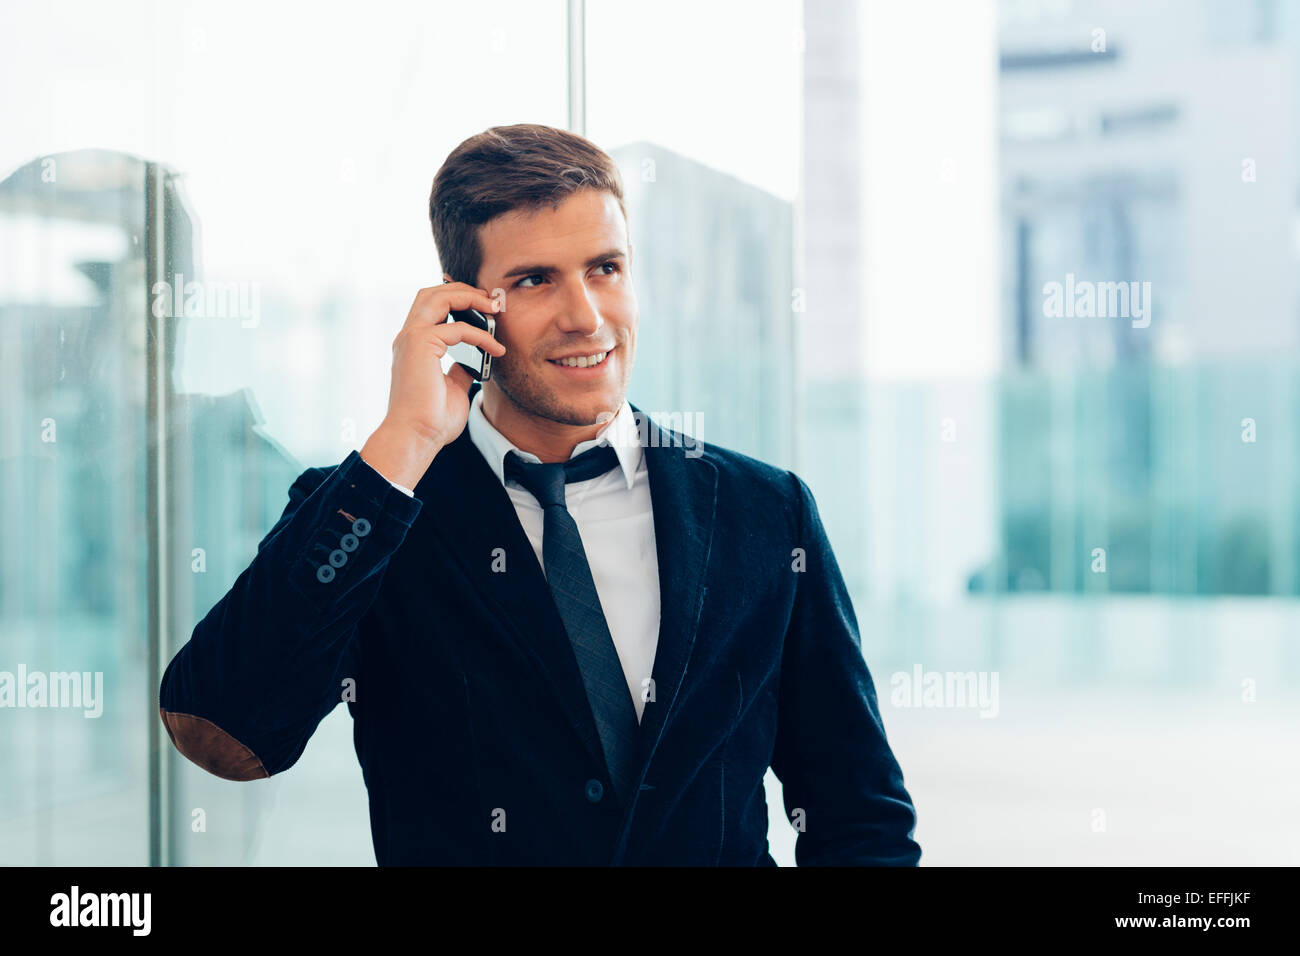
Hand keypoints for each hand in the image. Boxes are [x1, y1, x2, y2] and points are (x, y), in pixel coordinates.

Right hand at [361, 282, 505, 488]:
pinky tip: (496, 349)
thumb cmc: (431, 421)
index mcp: (413, 345)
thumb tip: (471, 363)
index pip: (431, 306)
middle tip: (492, 300)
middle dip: (464, 290)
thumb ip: (459, 370)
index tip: (486, 308)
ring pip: (438, 297)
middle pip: (432, 292)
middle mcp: (408, 337)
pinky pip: (458, 328)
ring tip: (495, 308)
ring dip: (470, 298)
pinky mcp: (420, 345)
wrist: (415, 438)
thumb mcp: (453, 388)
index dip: (457, 299)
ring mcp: (411, 339)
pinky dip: (481, 335)